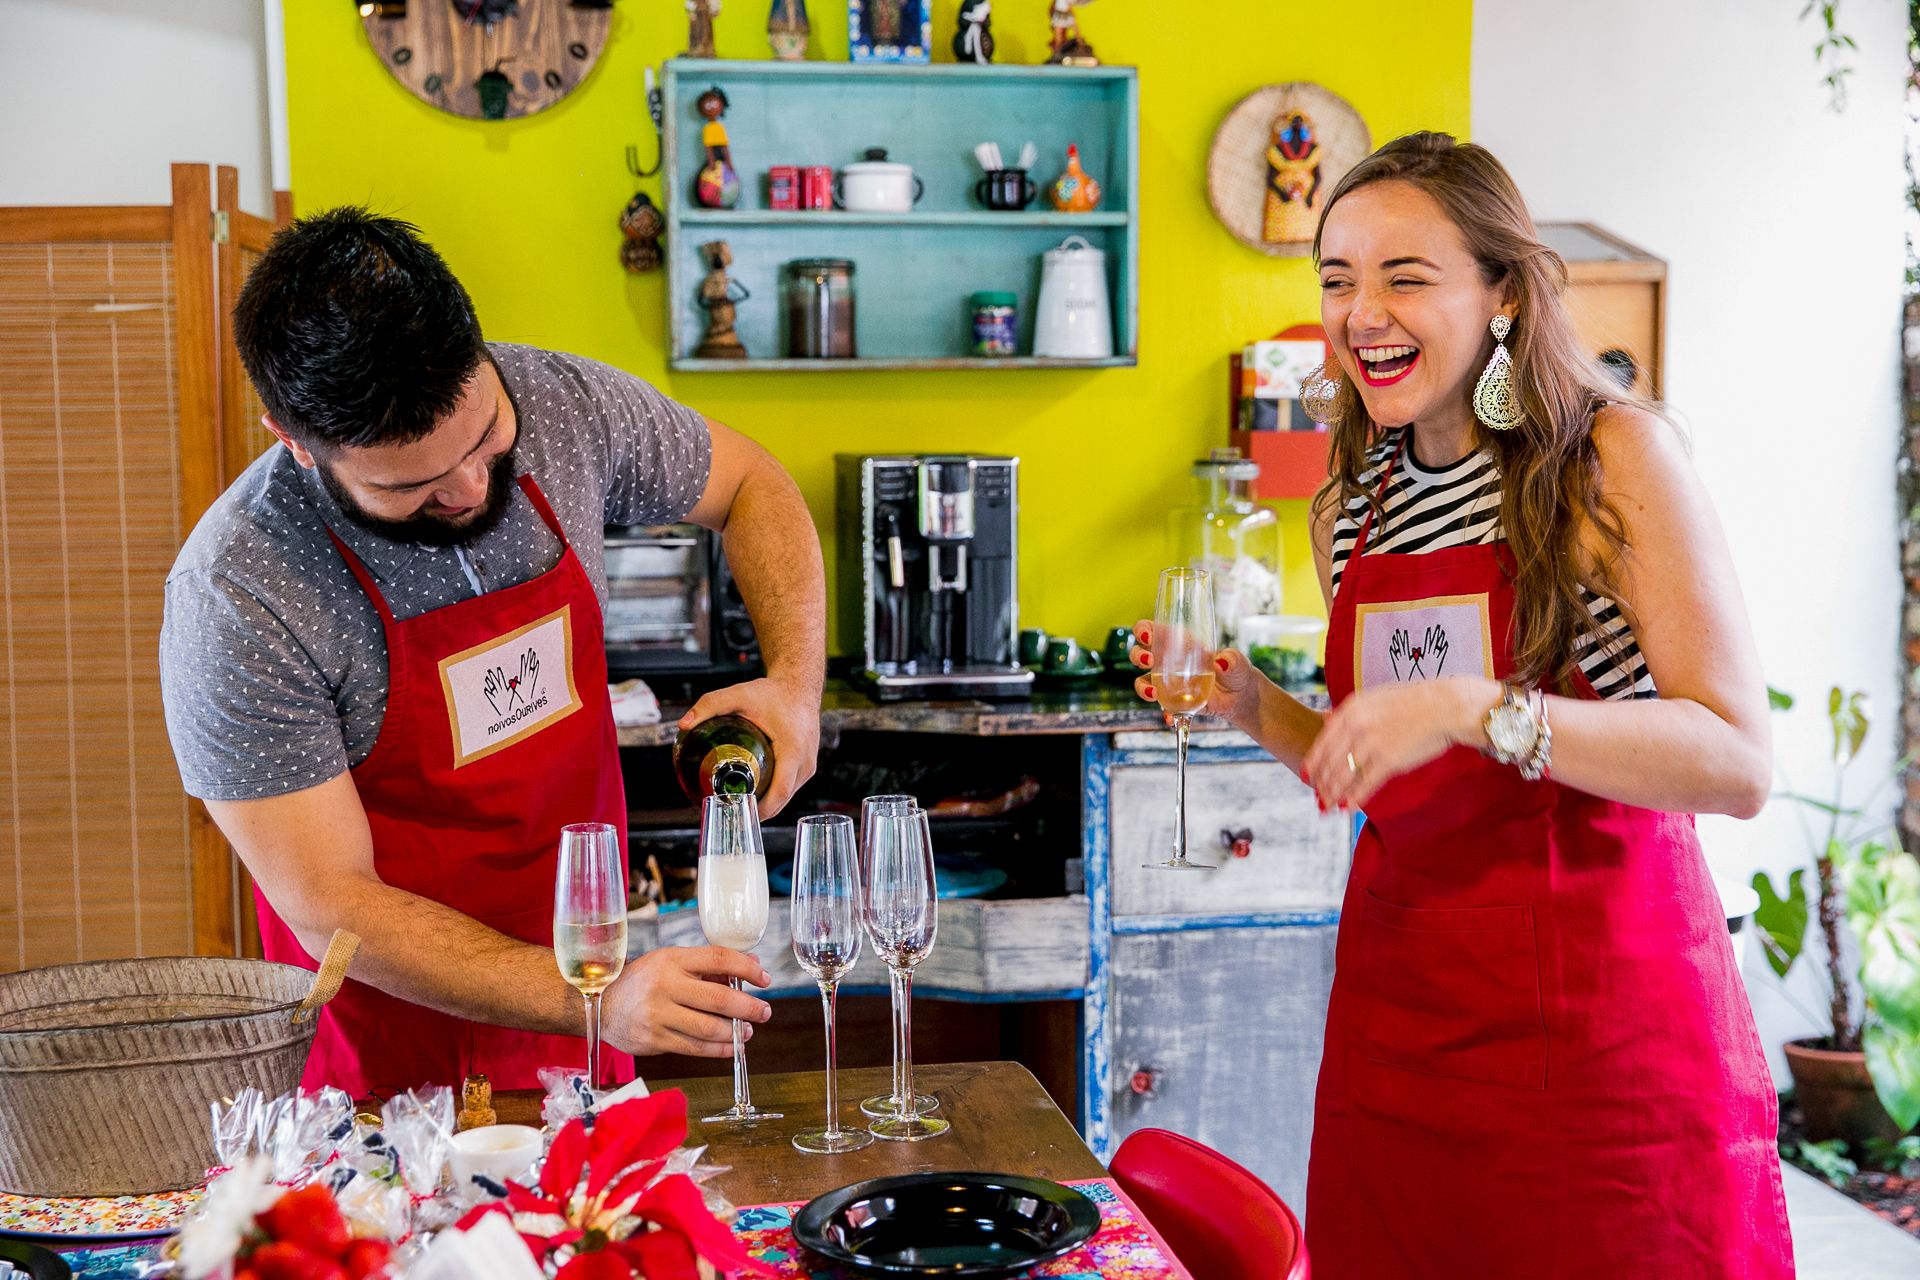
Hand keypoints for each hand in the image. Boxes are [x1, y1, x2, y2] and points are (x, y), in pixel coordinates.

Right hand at [602, 945, 771, 1058]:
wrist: (601, 1005)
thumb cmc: (643, 982)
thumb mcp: (669, 963)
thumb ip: (707, 966)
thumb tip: (751, 966)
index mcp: (671, 960)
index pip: (718, 959)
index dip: (747, 968)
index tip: (765, 978)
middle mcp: (665, 985)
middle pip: (719, 998)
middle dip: (749, 1007)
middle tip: (765, 1011)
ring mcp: (658, 1015)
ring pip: (709, 1027)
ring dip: (736, 1032)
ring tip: (748, 1031)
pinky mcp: (654, 1040)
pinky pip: (695, 1048)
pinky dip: (719, 1049)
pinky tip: (732, 1046)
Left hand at [678, 675, 820, 817]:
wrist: (799, 687)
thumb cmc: (774, 693)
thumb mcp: (739, 695)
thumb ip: (710, 705)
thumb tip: (683, 724)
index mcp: (793, 749)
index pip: (779, 791)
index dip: (759, 808)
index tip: (736, 813)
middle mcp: (805, 763)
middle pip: (781, 800)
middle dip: (755, 811)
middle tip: (726, 811)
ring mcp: (808, 767)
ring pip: (785, 797)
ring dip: (763, 804)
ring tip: (735, 804)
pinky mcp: (806, 768)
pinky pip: (788, 789)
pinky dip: (771, 795)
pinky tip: (751, 793)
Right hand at [1127, 619, 1264, 730]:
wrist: (1239, 698)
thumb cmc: (1236, 672)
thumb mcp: (1237, 662)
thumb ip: (1232, 659)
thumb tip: (1221, 662)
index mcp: (1180, 643)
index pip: (1154, 631)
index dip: (1144, 630)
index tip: (1147, 635)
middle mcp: (1169, 661)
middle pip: (1141, 654)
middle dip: (1139, 655)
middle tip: (1150, 661)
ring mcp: (1168, 683)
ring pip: (1144, 681)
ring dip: (1143, 687)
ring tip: (1153, 693)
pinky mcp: (1174, 702)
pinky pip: (1161, 707)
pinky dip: (1163, 713)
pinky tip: (1170, 717)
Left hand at [1302, 677, 1495, 809]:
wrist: (1443, 707)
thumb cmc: (1411, 702)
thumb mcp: (1373, 698)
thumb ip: (1348, 712)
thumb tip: (1325, 719)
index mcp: (1350, 709)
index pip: (1323, 742)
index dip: (1313, 763)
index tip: (1306, 776)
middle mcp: (1356, 726)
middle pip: (1330, 762)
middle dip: (1321, 784)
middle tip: (1317, 798)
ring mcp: (1371, 744)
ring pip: (1343, 775)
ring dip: (1333, 794)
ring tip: (1327, 806)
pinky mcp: (1389, 761)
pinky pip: (1365, 784)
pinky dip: (1354, 798)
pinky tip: (1348, 808)